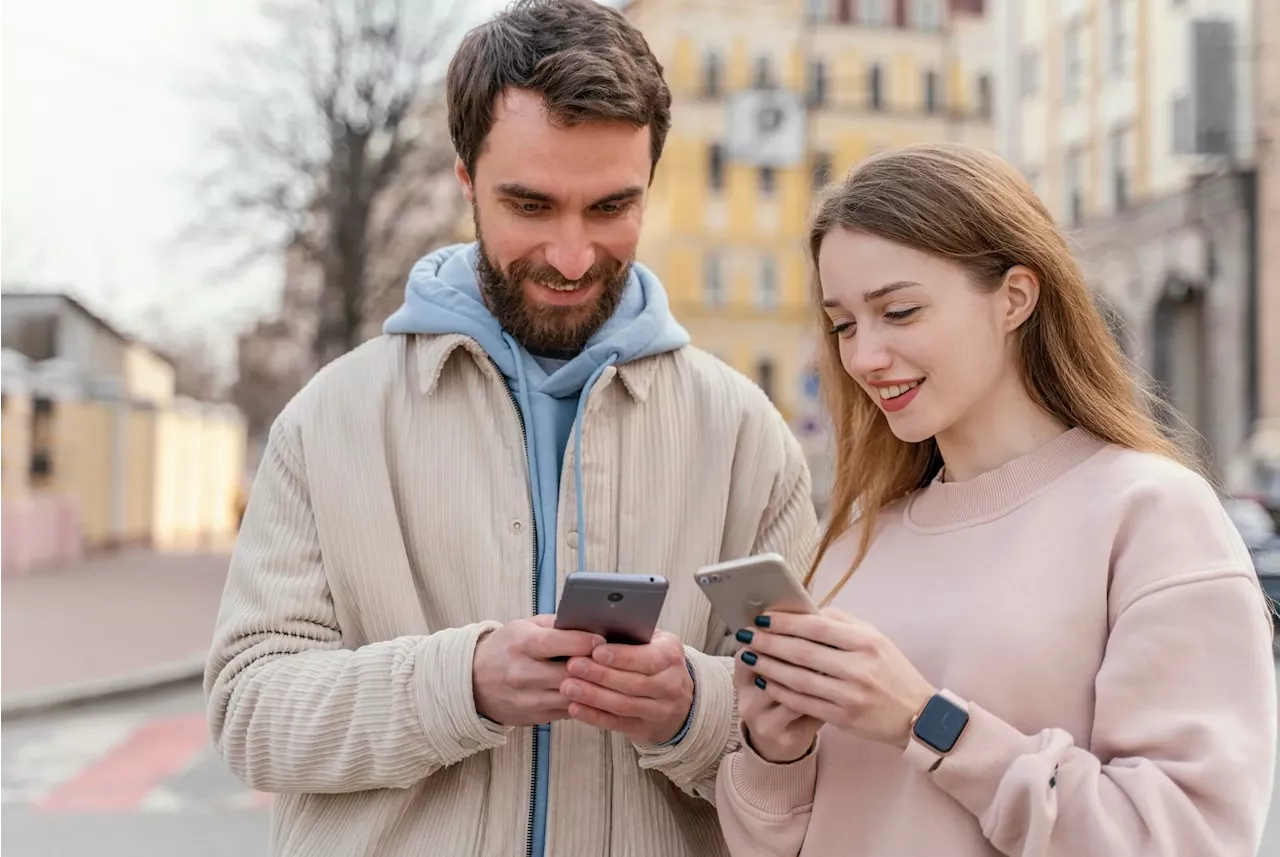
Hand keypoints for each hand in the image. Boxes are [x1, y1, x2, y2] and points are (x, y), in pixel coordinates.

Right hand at [472, 615, 604, 726]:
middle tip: (612, 661)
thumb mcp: (524, 626)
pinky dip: (583, 702)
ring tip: (607, 678)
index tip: (603, 640)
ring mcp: (527, 698)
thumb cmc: (506, 648)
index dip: (585, 642)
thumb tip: (590, 624)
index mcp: (521, 644)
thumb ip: (556, 624)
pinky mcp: (533, 717)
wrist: (473, 682)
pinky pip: (567, 711)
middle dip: (594, 667)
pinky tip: (593, 693)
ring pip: (572, 697)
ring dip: (592, 689)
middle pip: (569, 674)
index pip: (558, 643)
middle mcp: (522, 673)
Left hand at [560, 630, 693, 745]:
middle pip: (633, 682)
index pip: (648, 657)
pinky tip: (575, 708)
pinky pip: (618, 723)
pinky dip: (594, 716)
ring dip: (593, 696)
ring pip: (624, 705)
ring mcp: (660, 710)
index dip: (621, 656)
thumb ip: (631, 635)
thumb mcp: (653, 642)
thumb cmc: (655, 662)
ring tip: (568, 687)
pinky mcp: (646, 729)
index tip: (595, 651)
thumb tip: (596, 627)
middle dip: (600, 675)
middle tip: (572, 666)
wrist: (680, 700)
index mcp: (671, 655)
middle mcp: (670, 684)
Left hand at [737, 608, 934, 748]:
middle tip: (746, 636)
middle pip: (804, 653)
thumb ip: (842, 623)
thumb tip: (804, 610)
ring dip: (769, 667)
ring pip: (800, 679)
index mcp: (867, 642)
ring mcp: (851, 695)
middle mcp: (860, 668)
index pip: (818, 627)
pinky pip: (805, 702)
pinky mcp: (845, 718)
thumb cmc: (892, 670)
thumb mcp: (876, 638)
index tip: (763, 618)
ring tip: (749, 657)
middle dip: (769, 643)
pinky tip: (765, 681)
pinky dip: (782, 691)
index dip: (787, 622)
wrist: (919, 716)